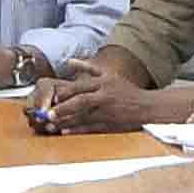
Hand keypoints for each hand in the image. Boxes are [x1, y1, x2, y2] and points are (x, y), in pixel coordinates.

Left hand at [25, 64, 159, 133]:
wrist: (146, 106)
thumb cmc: (126, 90)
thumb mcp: (109, 75)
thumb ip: (88, 68)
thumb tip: (68, 61)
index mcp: (104, 82)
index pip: (80, 87)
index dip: (64, 93)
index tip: (51, 97)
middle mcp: (105, 95)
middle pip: (80, 101)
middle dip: (62, 108)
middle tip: (46, 113)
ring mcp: (108, 110)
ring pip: (83, 115)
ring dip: (66, 120)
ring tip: (50, 124)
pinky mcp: (110, 123)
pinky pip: (91, 127)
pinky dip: (77, 129)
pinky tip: (65, 131)